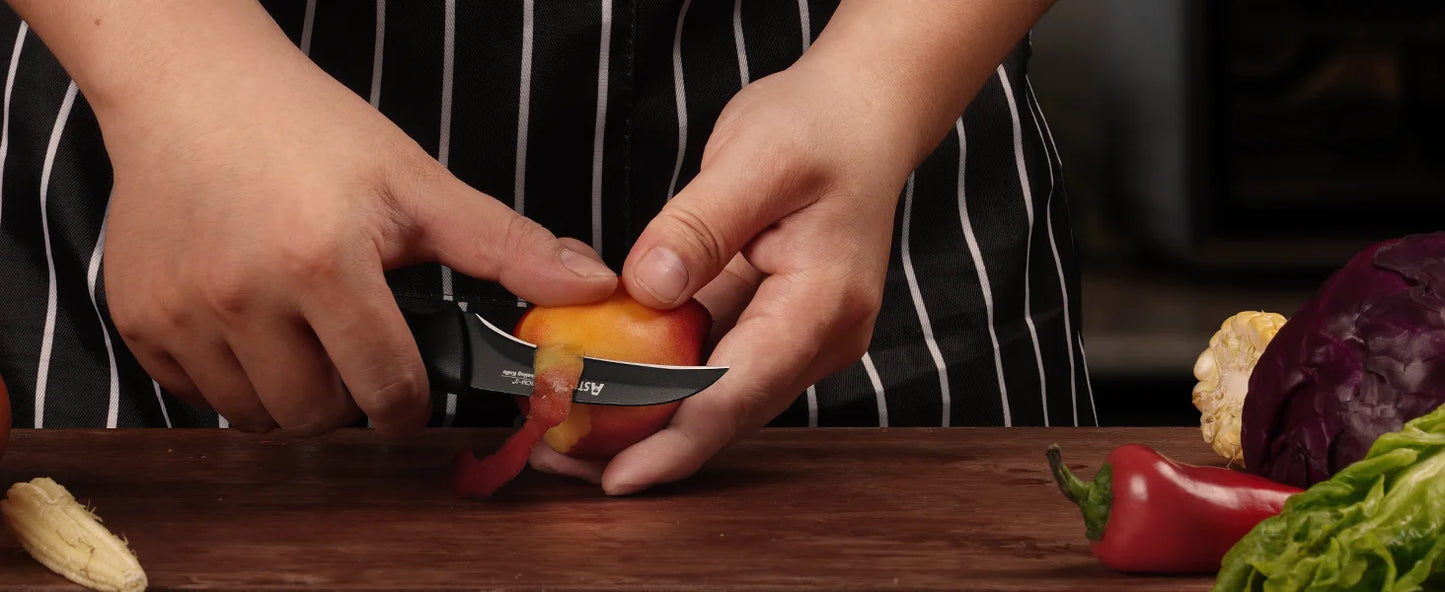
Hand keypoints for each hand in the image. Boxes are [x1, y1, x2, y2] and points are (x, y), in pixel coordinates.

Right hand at [96, 14, 616, 435]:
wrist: (194, 88)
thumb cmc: (312, 131)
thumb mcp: (417, 184)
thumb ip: (507, 247)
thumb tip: (595, 284)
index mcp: (323, 263)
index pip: (386, 391)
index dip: (411, 400)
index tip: (411, 383)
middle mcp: (243, 296)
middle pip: (318, 416)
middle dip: (352, 398)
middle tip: (358, 347)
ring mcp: (181, 313)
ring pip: (256, 416)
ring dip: (293, 393)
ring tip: (307, 331)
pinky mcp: (138, 319)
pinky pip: (197, 395)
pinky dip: (233, 378)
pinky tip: (252, 321)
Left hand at [528, 60, 914, 492]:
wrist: (860, 118)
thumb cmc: (818, 128)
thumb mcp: (756, 157)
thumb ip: (700, 224)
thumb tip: (646, 287)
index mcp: (822, 303)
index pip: (741, 390)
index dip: (676, 441)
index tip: (617, 476)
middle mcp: (818, 336)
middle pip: (726, 413)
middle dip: (647, 445)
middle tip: (561, 460)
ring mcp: (798, 337)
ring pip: (716, 398)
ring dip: (646, 419)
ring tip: (566, 432)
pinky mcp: (771, 327)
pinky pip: (711, 366)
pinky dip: (658, 377)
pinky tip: (603, 381)